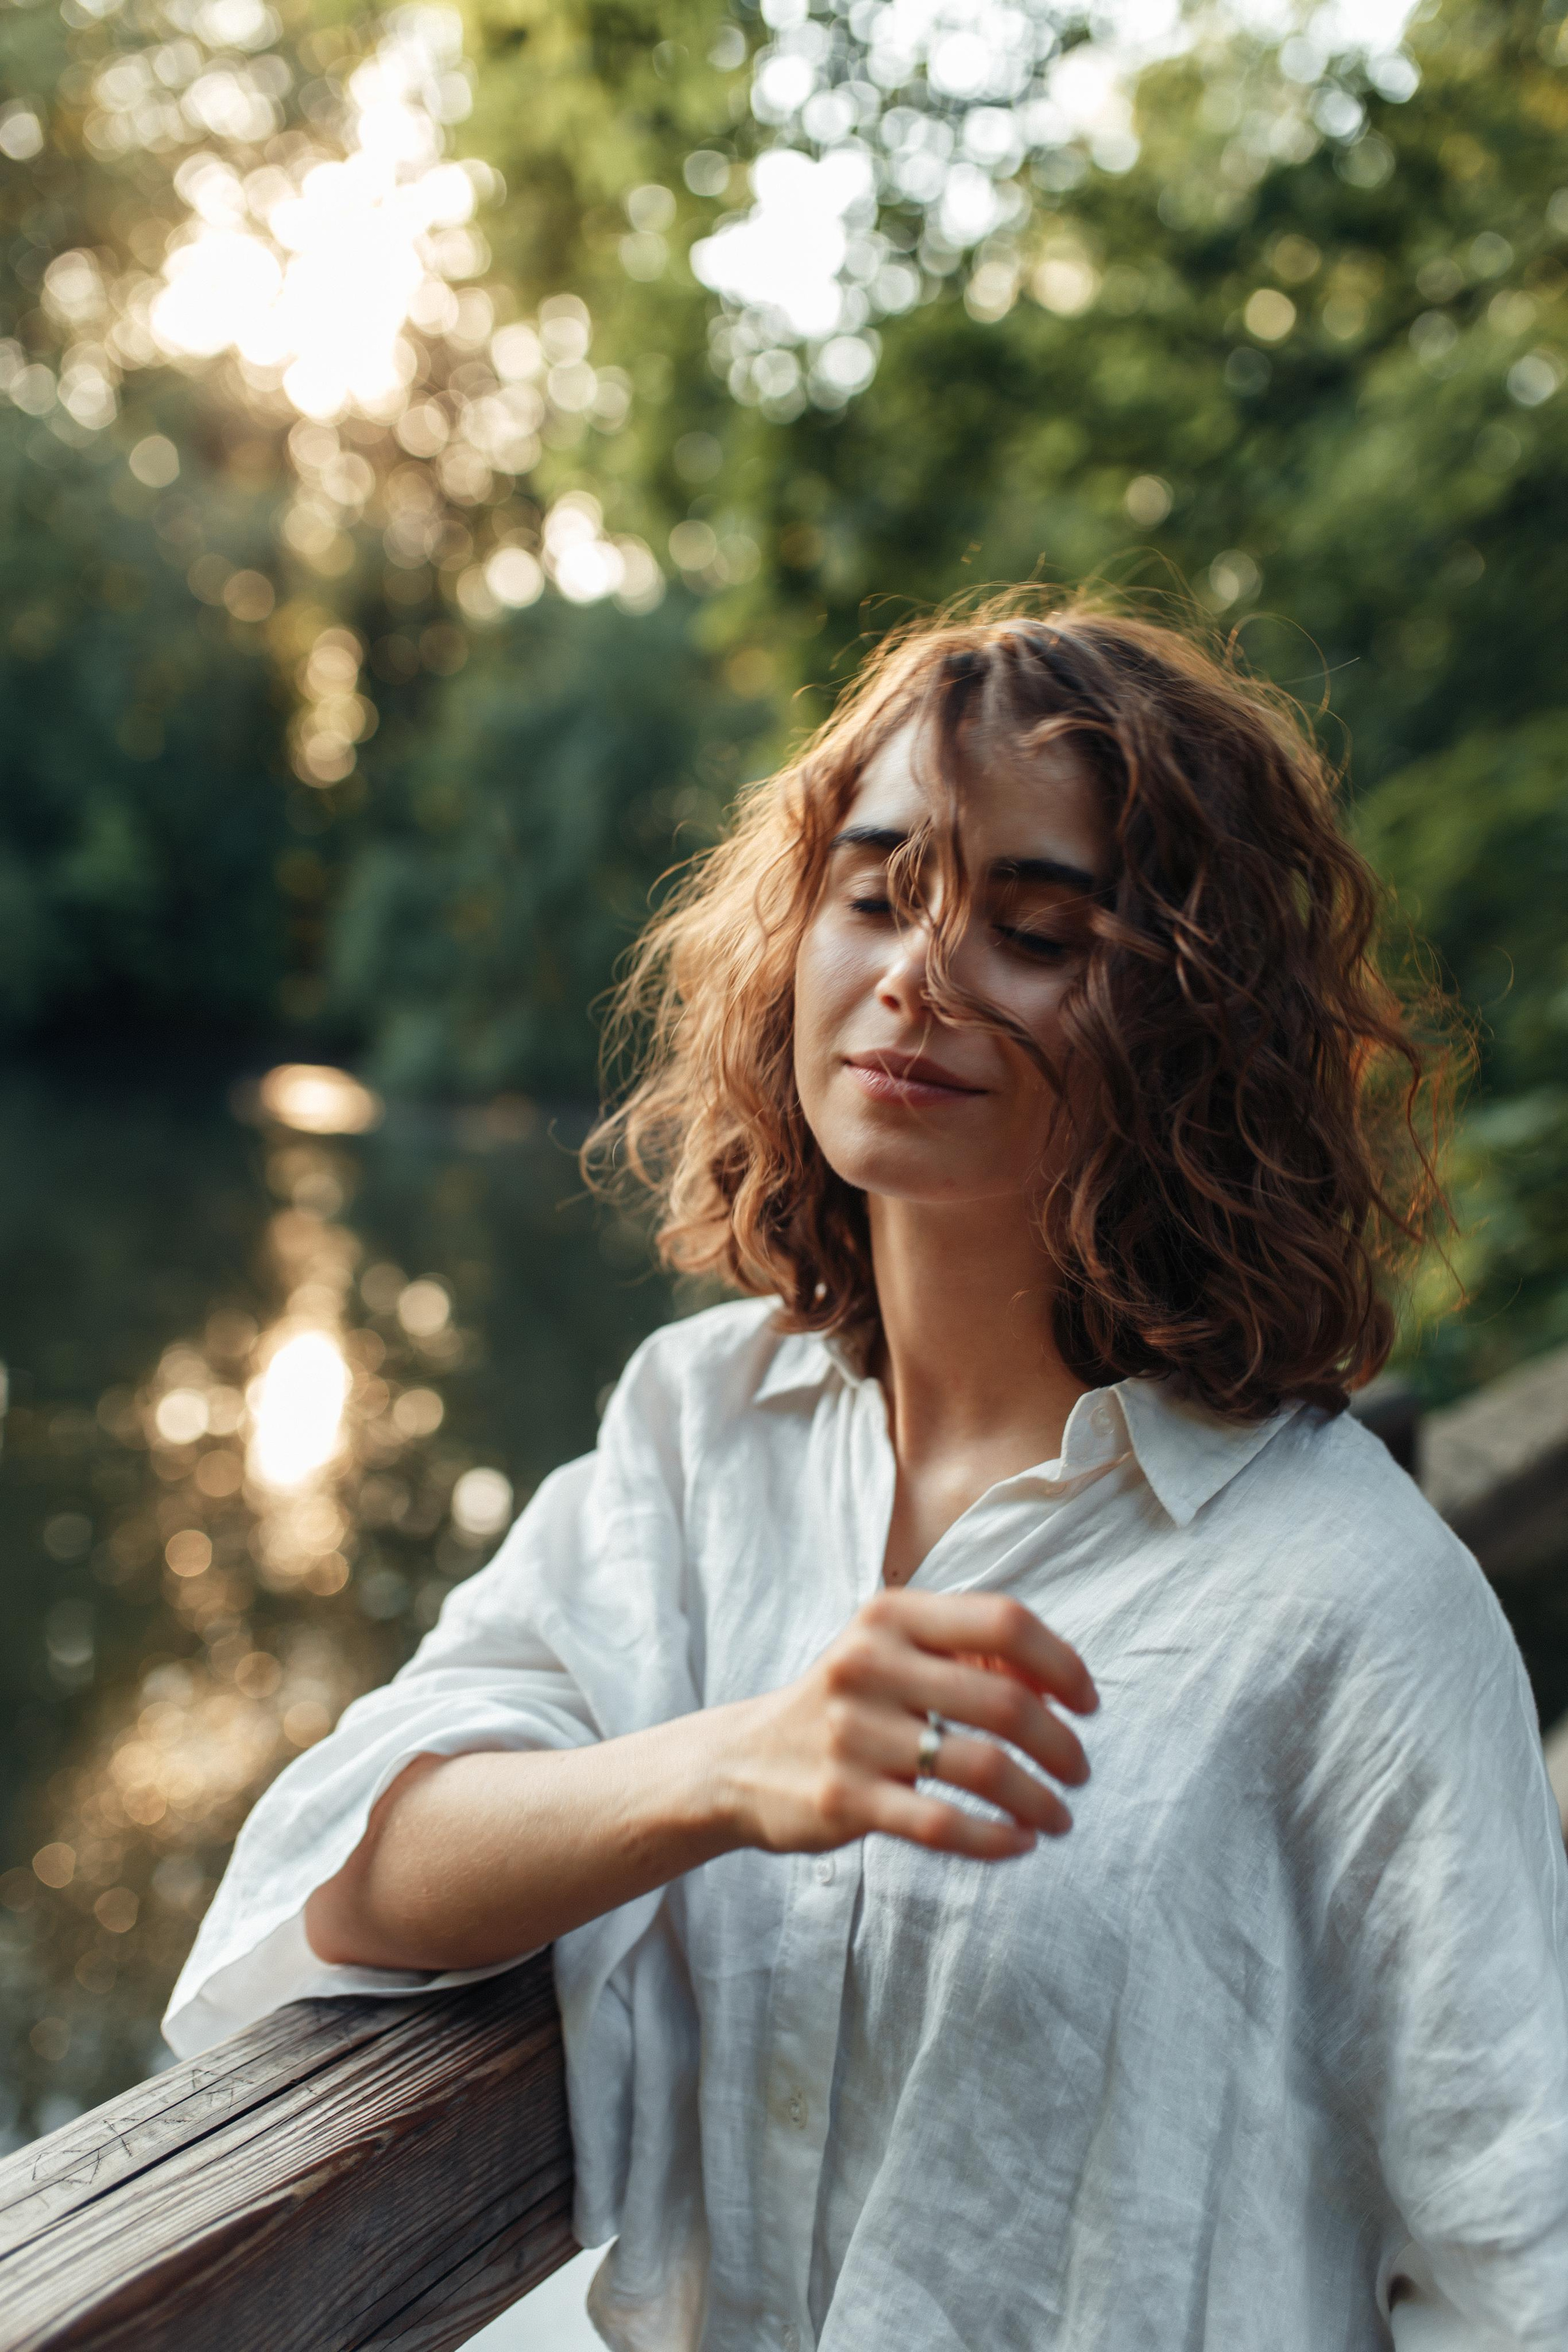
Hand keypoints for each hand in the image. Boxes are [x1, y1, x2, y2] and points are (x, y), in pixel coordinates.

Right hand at [715, 1589, 1097, 1861]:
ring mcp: (854, 1733)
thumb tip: (1063, 1686)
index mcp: (891, 1615)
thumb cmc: (849, 1702)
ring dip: (1041, 1798)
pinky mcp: (844, 1799)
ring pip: (983, 1768)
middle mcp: (869, 1663)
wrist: (744, 1761)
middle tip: (1080, 1772)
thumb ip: (973, 1656)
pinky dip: (996, 1839)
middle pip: (1005, 1702)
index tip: (1088, 1703)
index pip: (1004, 1621)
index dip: (1063, 1663)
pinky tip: (1019, 1842)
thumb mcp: (896, 1654)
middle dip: (1061, 1745)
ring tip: (1060, 1816)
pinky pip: (943, 1825)